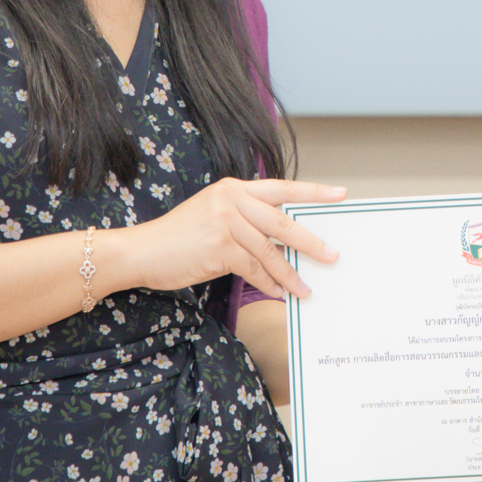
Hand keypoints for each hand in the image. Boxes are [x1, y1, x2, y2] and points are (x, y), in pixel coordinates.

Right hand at [121, 177, 344, 298]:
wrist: (141, 251)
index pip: (282, 188)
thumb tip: (285, 243)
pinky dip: (269, 283)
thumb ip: (246, 220)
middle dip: (311, 241)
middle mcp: (231, 198)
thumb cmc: (180, 238)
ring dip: (290, 273)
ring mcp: (225, 221)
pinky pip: (254, 268)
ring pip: (270, 250)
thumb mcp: (214, 216)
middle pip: (283, 221)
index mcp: (234, 187)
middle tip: (332, 255)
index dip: (313, 192)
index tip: (340, 195)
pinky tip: (278, 293)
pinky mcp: (220, 246)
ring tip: (305, 288)